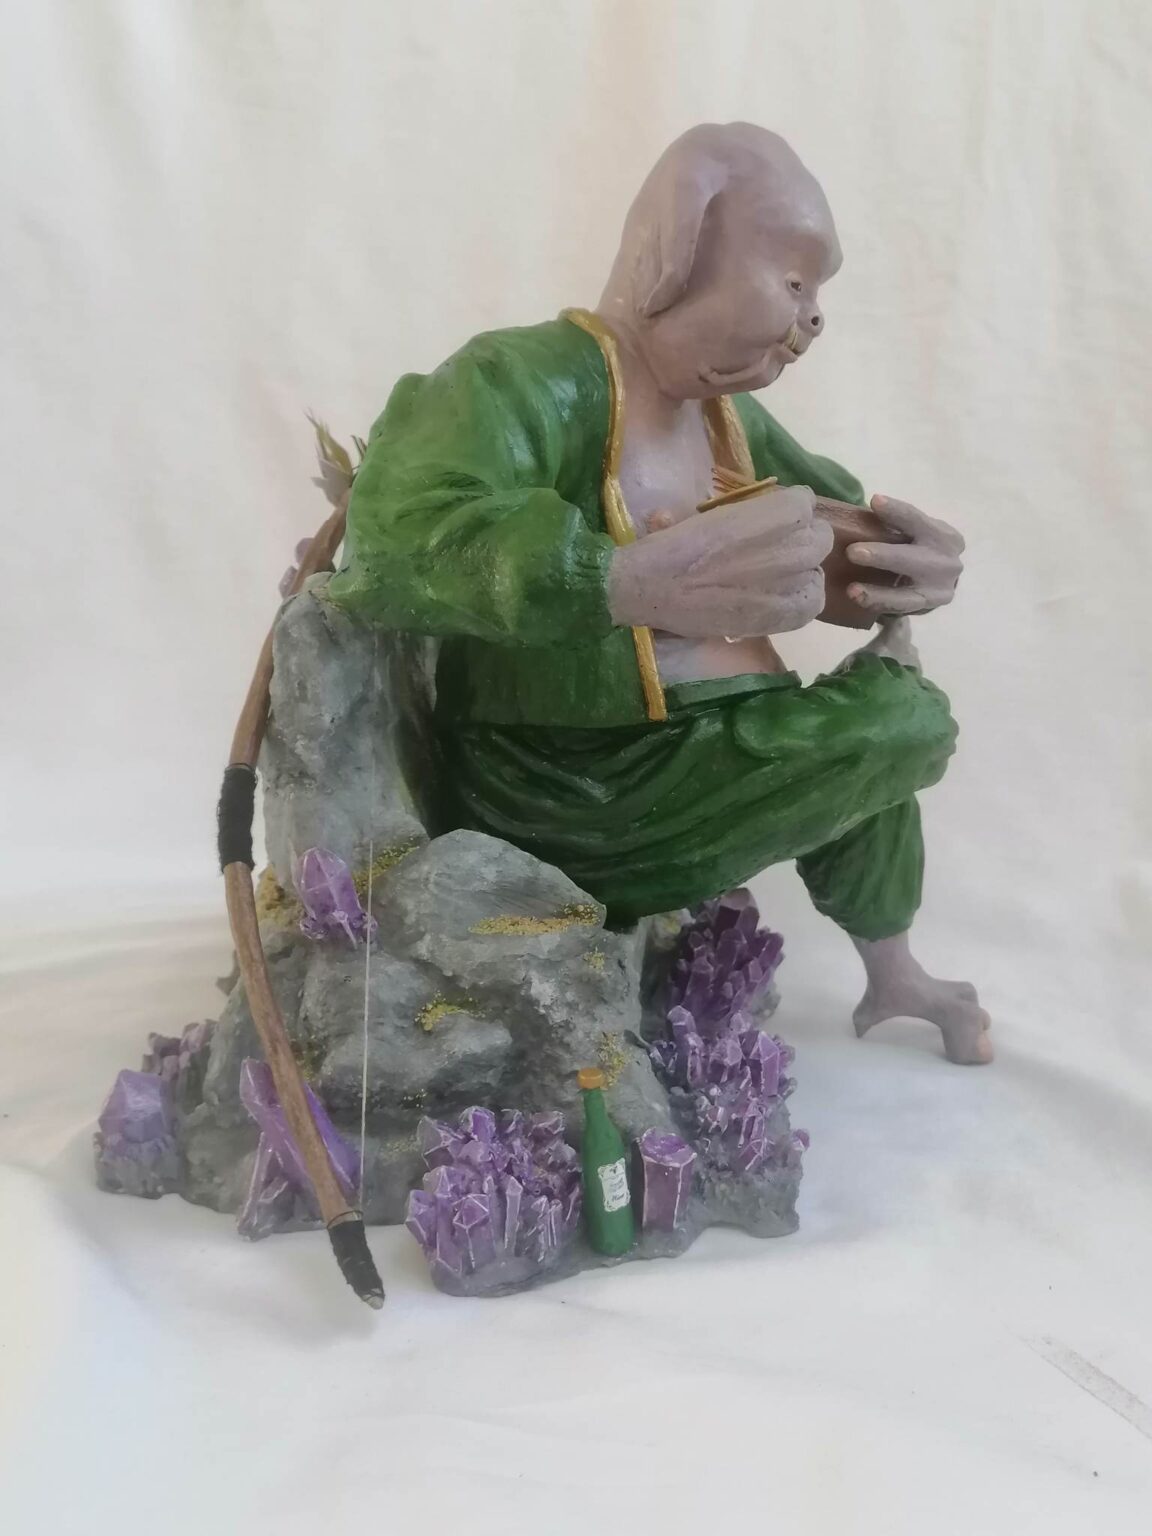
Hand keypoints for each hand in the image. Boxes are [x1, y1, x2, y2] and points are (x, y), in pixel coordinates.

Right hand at [607, 485, 833, 638]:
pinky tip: (780, 600)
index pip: (804, 501)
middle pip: (819, 537)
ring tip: (778, 578)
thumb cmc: (673, 546)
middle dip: (802, 539)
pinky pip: (811, 604)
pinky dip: (801, 601)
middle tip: (777, 550)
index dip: (791, 510)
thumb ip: (747, 514)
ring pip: (817, 570)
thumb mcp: (712, 513)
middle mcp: (787, 545)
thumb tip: (763, 518)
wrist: (651, 588)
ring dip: (802, 571)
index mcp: (769, 512)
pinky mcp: (780, 615)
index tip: (776, 519)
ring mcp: (788, 583)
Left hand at [845, 495, 963, 616]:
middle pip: (911, 558)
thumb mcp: (917, 533)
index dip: (896, 511)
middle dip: (882, 556)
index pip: (916, 520)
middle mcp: (945, 562)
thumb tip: (853, 514)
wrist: (944, 579)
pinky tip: (859, 601)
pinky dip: (878, 605)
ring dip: (878, 593)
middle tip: (853, 552)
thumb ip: (896, 526)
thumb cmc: (920, 547)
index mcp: (941, 535)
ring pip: (906, 594)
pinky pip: (899, 609)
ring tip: (852, 590)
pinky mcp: (928, 608)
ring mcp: (939, 590)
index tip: (876, 501)